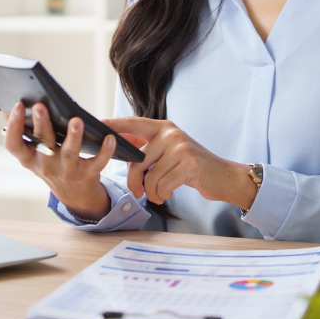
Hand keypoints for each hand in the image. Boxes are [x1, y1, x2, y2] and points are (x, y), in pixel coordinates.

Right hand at [3, 101, 116, 220]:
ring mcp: (66, 171)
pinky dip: (105, 151)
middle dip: (41, 124)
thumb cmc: (51, 162)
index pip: (13, 144)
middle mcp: (45, 165)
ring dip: (73, 137)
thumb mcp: (33, 152)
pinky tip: (109, 137)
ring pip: (69, 154)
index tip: (16, 104)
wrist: (73, 193)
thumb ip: (24, 130)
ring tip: (76, 120)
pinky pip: (97, 162)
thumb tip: (12, 101)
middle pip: (42, 144)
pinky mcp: (87, 175)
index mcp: (28, 157)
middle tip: (40, 106)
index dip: (13, 126)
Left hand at [103, 117, 257, 210]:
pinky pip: (162, 185)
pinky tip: (168, 194)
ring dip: (151, 192)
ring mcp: (181, 147)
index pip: (132, 124)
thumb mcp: (170, 151)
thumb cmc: (191, 166)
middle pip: (136, 159)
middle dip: (133, 181)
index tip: (96, 124)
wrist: (223, 177)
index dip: (113, 125)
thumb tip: (119, 146)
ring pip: (149, 176)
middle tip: (138, 192)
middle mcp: (171, 133)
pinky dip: (162, 194)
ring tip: (159, 194)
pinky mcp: (189, 164)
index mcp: (163, 127)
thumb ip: (148, 147)